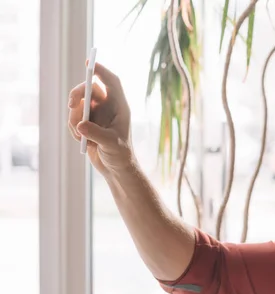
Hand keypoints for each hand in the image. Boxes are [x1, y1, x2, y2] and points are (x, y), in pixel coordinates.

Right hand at [68, 62, 133, 176]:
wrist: (116, 168)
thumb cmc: (121, 155)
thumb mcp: (111, 145)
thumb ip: (97, 134)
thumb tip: (81, 125)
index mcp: (119, 107)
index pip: (111, 82)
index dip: (101, 70)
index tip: (89, 63)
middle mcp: (107, 107)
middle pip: (89, 89)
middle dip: (77, 94)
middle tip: (71, 105)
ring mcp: (96, 114)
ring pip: (77, 105)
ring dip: (74, 120)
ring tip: (82, 137)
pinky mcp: (86, 123)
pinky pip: (73, 119)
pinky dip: (73, 129)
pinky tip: (82, 142)